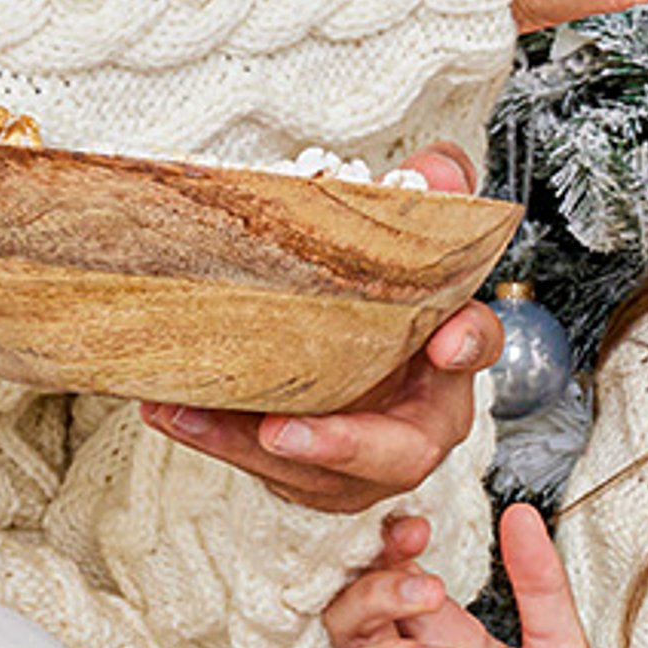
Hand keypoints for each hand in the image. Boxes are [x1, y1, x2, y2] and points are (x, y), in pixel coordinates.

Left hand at [143, 147, 497, 516]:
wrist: (352, 362)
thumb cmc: (386, 306)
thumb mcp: (413, 239)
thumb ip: (432, 193)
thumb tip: (438, 171)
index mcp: (449, 362)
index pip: (476, 346)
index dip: (468, 343)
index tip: (445, 342)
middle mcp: (417, 422)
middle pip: (399, 453)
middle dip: (340, 446)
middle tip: (279, 431)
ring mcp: (364, 461)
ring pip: (315, 473)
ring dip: (246, 446)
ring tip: (189, 412)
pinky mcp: (312, 476)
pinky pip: (263, 469)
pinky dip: (215, 438)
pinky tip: (170, 408)